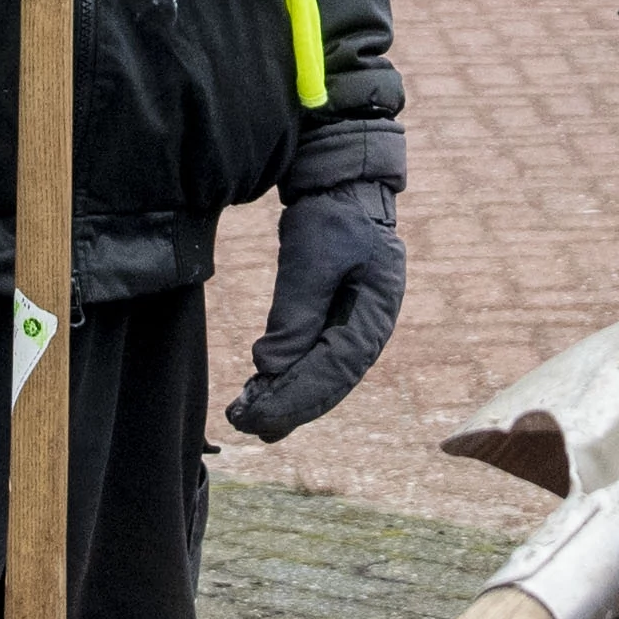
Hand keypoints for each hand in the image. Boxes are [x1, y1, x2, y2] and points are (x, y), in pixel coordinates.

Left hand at [230, 175, 405, 440]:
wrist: (347, 195)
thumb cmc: (333, 220)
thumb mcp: (312, 257)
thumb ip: (296, 311)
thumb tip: (270, 367)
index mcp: (375, 314)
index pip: (334, 368)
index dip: (295, 394)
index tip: (257, 412)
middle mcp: (370, 333)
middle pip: (330, 384)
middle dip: (287, 408)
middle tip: (243, 423)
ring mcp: (357, 334)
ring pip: (323, 382)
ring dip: (286, 402)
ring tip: (246, 417)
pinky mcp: (339, 331)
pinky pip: (316, 366)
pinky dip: (289, 383)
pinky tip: (261, 395)